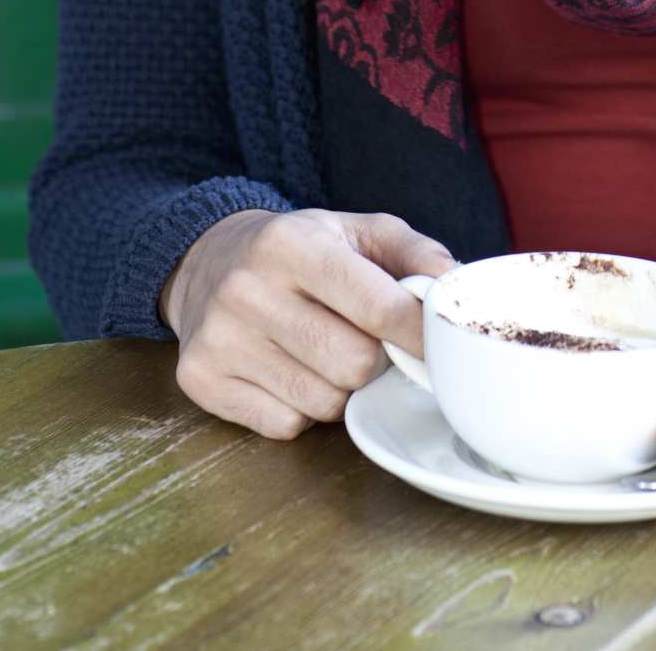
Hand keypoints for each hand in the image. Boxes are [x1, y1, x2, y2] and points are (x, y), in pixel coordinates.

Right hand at [160, 207, 455, 439]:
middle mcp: (248, 289)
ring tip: (325, 351)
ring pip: (322, 401)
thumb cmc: (301, 249)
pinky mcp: (201, 379)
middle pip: (354, 364)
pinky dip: (300, 409)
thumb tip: (454, 284)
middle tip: (366, 340)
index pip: (377, 307)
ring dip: (340, 387)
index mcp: (294, 244)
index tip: (440, 347)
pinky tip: (289, 370)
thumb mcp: (357, 230)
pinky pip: (284, 424)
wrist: (209, 260)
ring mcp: (219, 338)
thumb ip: (413, 252)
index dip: (419, 335)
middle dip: (375, 360)